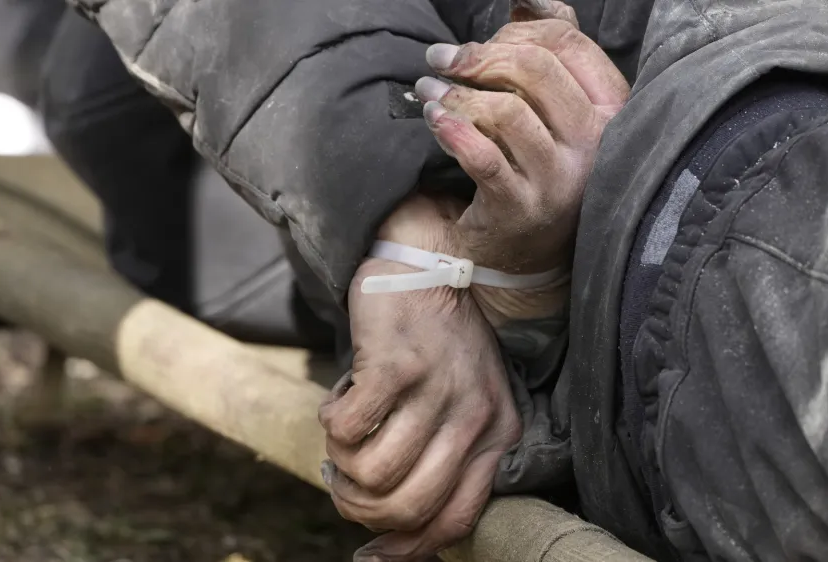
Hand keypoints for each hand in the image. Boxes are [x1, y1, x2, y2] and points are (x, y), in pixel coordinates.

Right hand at [319, 196, 521, 561]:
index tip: (370, 554)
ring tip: (346, 433)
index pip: (456, 520)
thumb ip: (443, 460)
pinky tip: (342, 399)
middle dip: (362, 509)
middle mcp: (474, 417)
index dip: (409, 549)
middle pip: (408, 507)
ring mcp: (437, 391)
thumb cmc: (438, 345)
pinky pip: (345, 433)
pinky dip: (330, 425)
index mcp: (496, 434)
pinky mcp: (396, 366)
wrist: (429, 264)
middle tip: (344, 482)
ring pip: (372, 475)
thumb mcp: (462, 402)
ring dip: (342, 464)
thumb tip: (393, 539)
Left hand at [416, 8, 629, 277]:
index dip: (516, 32)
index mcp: (611, 111)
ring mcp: (561, 181)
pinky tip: (434, 120)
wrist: (526, 256)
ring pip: (507, 110)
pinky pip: (483, 157)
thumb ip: (551, 54)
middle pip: (536, 70)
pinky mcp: (523, 208)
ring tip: (429, 92)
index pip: (568, 43)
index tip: (479, 43)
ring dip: (457, 93)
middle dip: (480, 56)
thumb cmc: (537, 169)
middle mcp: (595, 146)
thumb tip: (526, 1)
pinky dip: (452, 131)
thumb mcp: (556, 112)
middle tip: (442, 60)